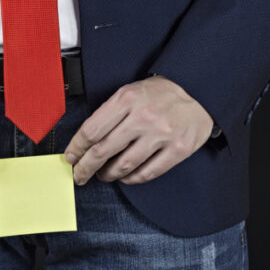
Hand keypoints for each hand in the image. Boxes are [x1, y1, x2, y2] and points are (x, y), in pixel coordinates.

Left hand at [63, 75, 213, 185]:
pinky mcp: (178, 149)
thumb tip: (85, 141)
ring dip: (108, 175)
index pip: (91, 130)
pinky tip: (126, 177)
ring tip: (104, 175)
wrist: (198, 90)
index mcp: (126, 99)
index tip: (71, 157)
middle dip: (86, 168)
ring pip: (124, 166)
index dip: (76, 148)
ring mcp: (161, 134)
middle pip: (103, 151)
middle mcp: (143, 117)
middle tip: (80, 175)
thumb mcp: (130, 92)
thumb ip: (109, 114)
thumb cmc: (159, 93)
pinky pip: (148, 172)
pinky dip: (132, 179)